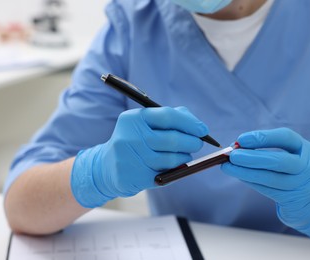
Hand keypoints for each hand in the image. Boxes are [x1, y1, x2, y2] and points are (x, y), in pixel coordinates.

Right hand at [71, 107, 207, 207]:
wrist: (107, 167)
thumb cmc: (134, 140)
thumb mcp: (144, 123)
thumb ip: (171, 117)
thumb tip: (197, 125)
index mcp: (134, 118)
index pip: (168, 116)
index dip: (190, 123)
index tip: (203, 130)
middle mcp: (130, 137)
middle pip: (173, 139)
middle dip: (192, 142)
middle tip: (198, 143)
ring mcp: (131, 158)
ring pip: (171, 159)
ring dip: (185, 157)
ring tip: (185, 155)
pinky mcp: (134, 177)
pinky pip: (166, 174)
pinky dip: (175, 169)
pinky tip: (174, 166)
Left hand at [221, 128, 309, 239]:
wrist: (309, 205)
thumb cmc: (291, 174)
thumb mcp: (286, 157)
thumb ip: (265, 150)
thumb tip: (236, 147)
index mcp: (307, 150)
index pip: (286, 137)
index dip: (263, 137)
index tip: (241, 139)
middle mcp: (309, 167)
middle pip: (279, 160)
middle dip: (252, 157)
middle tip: (232, 155)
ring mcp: (303, 186)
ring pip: (270, 178)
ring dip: (245, 171)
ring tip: (228, 167)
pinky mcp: (294, 201)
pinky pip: (268, 190)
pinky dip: (251, 181)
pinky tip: (239, 175)